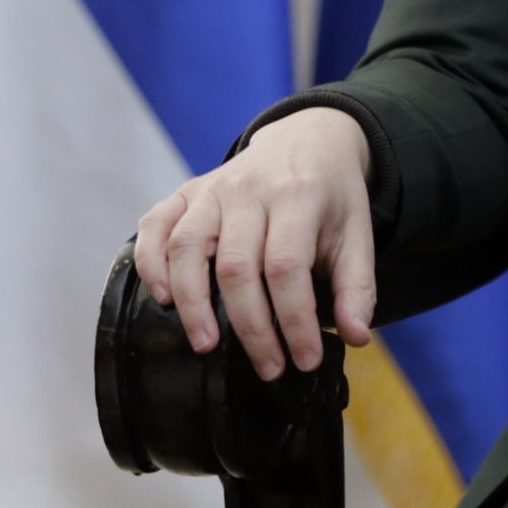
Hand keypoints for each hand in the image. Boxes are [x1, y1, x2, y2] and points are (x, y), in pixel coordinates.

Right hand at [132, 106, 377, 379]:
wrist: (308, 139)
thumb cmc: (331, 197)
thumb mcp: (357, 234)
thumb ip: (357, 286)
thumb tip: (356, 337)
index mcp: (298, 197)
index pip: (287, 267)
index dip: (294, 320)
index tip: (304, 359)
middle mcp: (249, 190)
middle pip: (236, 265)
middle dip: (250, 326)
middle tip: (267, 367)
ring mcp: (212, 188)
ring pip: (187, 246)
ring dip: (192, 301)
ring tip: (207, 344)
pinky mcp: (187, 191)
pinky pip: (155, 224)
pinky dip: (150, 262)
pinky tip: (163, 297)